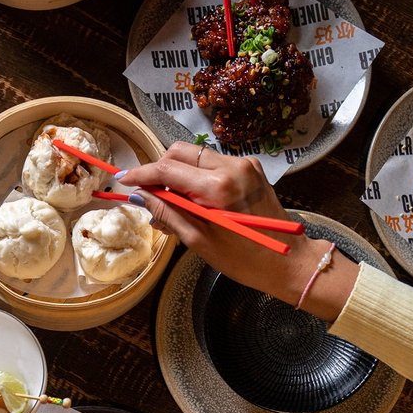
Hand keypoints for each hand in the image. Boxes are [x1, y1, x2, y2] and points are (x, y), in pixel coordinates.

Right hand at [118, 142, 357, 319]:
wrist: (289, 261)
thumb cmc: (245, 259)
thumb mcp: (199, 241)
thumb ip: (168, 213)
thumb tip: (140, 196)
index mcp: (219, 186)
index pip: (169, 169)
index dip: (142, 174)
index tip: (123, 180)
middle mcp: (233, 166)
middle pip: (180, 152)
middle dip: (160, 169)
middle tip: (148, 194)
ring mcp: (244, 164)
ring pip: (195, 155)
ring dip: (177, 173)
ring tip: (170, 203)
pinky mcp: (250, 168)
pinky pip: (212, 164)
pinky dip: (195, 176)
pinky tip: (192, 200)